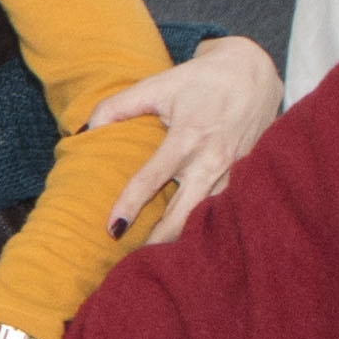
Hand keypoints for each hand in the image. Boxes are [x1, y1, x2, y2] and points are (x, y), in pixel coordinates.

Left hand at [86, 33, 282, 242]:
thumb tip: (83, 130)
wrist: (255, 75)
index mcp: (188, 137)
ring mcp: (232, 172)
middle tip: (131, 263)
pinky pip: (221, 210)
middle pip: (183, 214)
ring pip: (204, 218)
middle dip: (158, 240)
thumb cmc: (200, 81)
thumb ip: (118, 105)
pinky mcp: (245, 178)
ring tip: (154, 260)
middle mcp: (212, 160)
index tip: (112, 228)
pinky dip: (202, 227)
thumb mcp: (159, 84)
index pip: (153, 178)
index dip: (130, 204)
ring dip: (180, 239)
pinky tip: (184, 242)